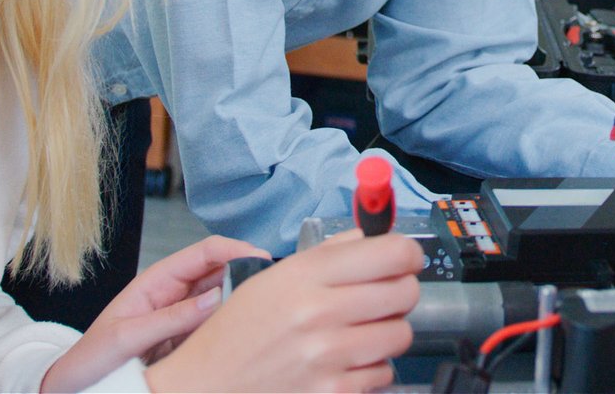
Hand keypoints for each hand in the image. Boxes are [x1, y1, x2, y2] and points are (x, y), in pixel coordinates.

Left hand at [43, 236, 267, 392]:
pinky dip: (233, 328)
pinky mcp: (188, 341)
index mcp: (158, 281)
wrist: (74, 387)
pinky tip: (248, 334)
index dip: (235, 249)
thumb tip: (216, 299)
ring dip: (243, 302)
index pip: (204, 253)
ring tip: (267, 310)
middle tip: (273, 287)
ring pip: (223, 301)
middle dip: (248, 273)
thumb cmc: (91, 358)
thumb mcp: (127, 337)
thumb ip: (171, 318)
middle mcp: (175, 294)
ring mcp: (184, 317)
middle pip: (221, 274)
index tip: (262, 257)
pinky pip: (216, 328)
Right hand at [144, 230, 422, 393]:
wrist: (206, 386)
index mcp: (304, 276)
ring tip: (360, 332)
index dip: (408, 253)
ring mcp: (328, 356)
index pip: (391, 252)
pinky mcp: (334, 392)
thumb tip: (369, 236)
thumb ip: (327, 255)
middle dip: (400, 291)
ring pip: (401, 333)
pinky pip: (383, 373)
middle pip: (405, 291)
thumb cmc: (236, 334)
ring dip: (387, 332)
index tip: (405, 259)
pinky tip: (346, 362)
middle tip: (383, 296)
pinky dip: (371, 369)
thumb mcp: (271, 280)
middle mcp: (319, 313)